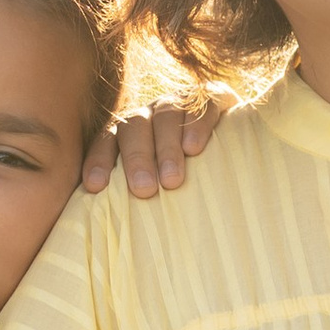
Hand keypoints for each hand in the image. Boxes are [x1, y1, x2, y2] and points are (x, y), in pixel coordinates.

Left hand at [83, 92, 232, 197]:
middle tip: (144, 190)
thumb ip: (134, 194)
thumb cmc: (185, 178)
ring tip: (172, 180)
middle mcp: (150, 114)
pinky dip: (195, 126)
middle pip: (133, 127)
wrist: (233, 143)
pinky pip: (201, 106)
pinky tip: (194, 148)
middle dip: (136, 159)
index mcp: (129, 132)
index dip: (100, 161)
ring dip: (166, 148)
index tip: (96, 187)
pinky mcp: (212, 97)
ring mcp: (179, 102)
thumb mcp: (156, 183)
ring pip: (165, 116)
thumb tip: (105, 232)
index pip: (106, 141)